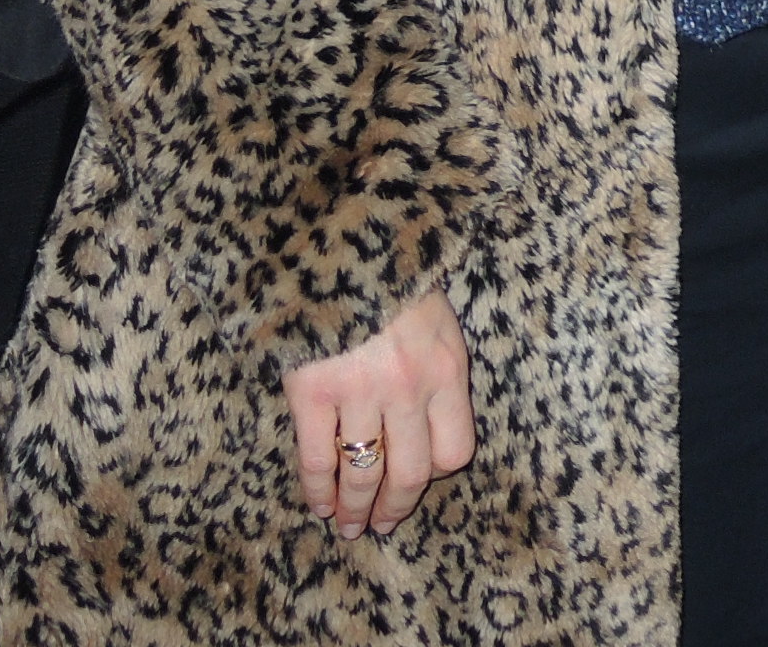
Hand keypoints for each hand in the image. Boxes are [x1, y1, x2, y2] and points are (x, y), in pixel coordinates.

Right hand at [287, 288, 471, 538]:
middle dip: (394, 508)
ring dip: (354, 509)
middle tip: (381, 526)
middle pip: (409, 474)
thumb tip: (429, 429)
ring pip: (362, 474)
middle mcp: (409, 388)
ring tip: (348, 526)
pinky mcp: (312, 392)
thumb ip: (439, 371)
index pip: (455, 450)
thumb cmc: (397, 280)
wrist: (345, 242)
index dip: (435, 473)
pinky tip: (318, 503)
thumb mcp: (438, 321)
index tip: (420, 479)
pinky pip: (317, 459)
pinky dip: (317, 490)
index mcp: (447, 369)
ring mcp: (359, 392)